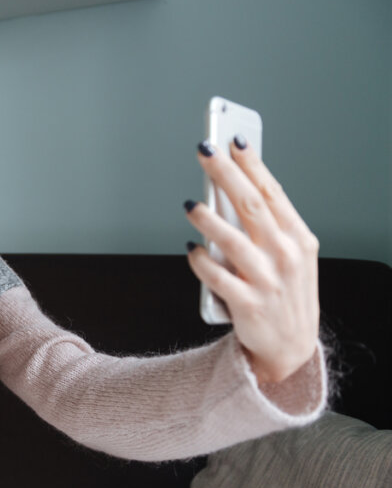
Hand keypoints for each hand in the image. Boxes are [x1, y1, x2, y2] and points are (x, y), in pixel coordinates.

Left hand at [186, 138, 319, 382]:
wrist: (289, 348)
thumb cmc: (284, 293)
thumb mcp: (290, 256)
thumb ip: (267, 226)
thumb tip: (230, 189)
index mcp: (298, 238)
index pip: (272, 192)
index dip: (252, 164)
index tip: (234, 140)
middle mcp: (285, 256)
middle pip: (250, 206)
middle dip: (226, 174)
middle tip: (205, 151)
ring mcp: (267, 280)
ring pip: (232, 241)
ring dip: (208, 219)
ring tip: (190, 203)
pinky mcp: (247, 304)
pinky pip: (216, 277)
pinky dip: (200, 262)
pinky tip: (190, 250)